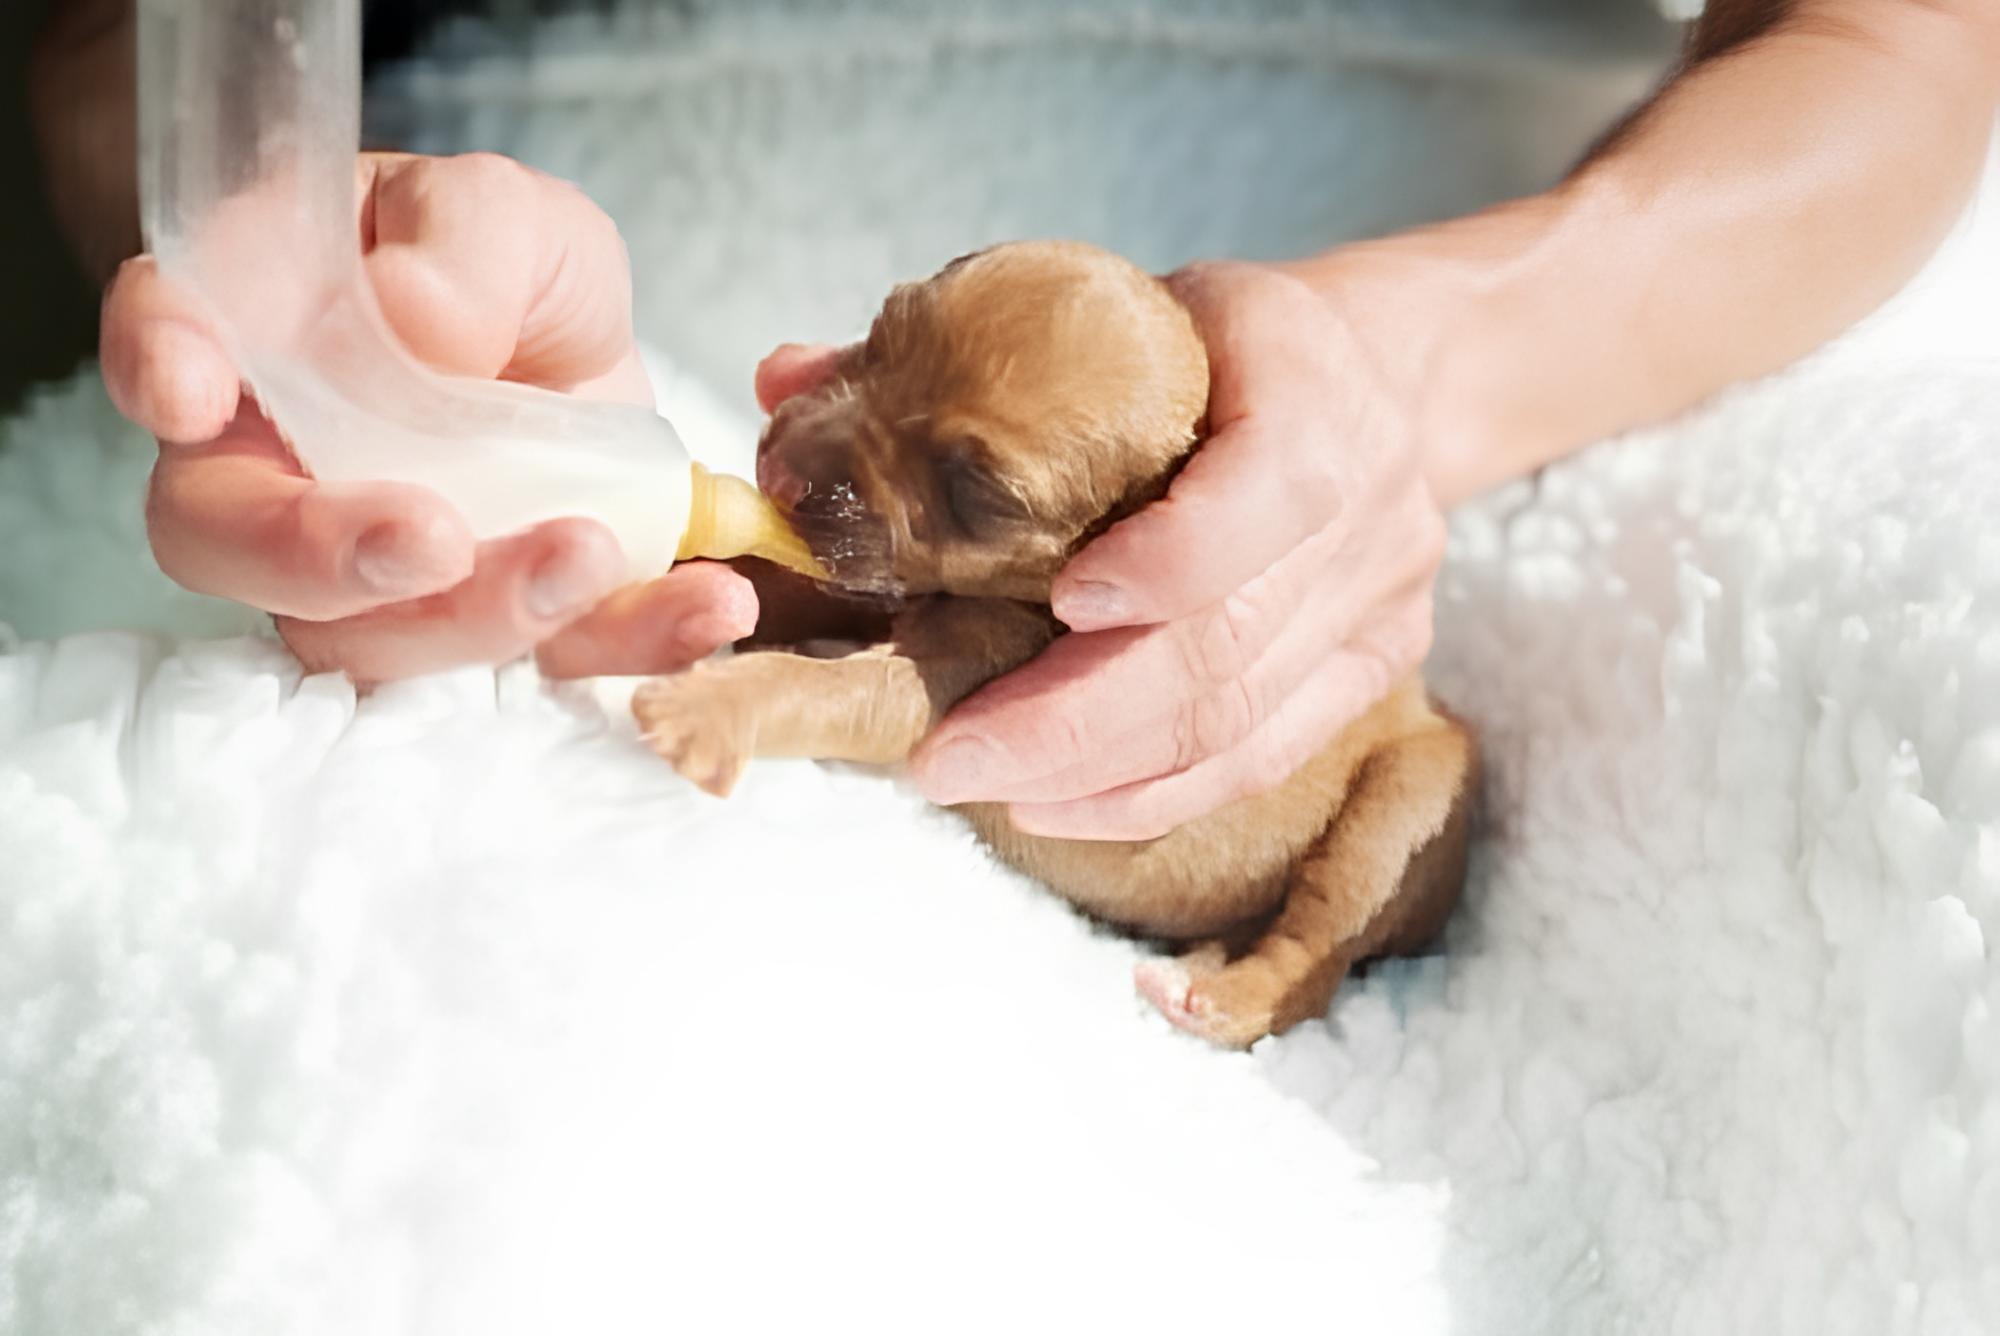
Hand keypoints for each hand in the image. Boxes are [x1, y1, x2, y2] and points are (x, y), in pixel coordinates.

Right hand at [100, 151, 754, 683]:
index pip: (167, 344)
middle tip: (434, 536)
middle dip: (329, 557)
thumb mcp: (496, 210)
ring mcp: (379, 571)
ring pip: (379, 638)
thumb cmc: (486, 260)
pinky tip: (710, 608)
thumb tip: (419, 317)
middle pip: (240, 547)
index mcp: (252, 340)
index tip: (191, 387)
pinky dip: (632, 642)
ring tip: (595, 554)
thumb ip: (458, 241)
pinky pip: (546, 660)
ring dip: (487, 614)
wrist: (566, 339)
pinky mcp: (501, 618)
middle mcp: (282, 475)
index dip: (162, 362)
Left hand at [906, 261, 1445, 839]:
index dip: (1175, 559)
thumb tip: (779, 383)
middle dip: (1079, 717)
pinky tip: (1053, 806)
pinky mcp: (1368, 670)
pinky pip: (1260, 757)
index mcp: (1315, 392)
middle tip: (949, 755)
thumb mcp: (1116, 303)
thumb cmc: (1215, 339)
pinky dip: (1152, 795)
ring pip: (1241, 721)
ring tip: (979, 785)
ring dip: (1099, 771)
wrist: (1376, 376)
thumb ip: (955, 343)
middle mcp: (1371, 510)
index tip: (1066, 600)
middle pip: (1231, 643)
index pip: (1272, 490)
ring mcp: (1381, 604)